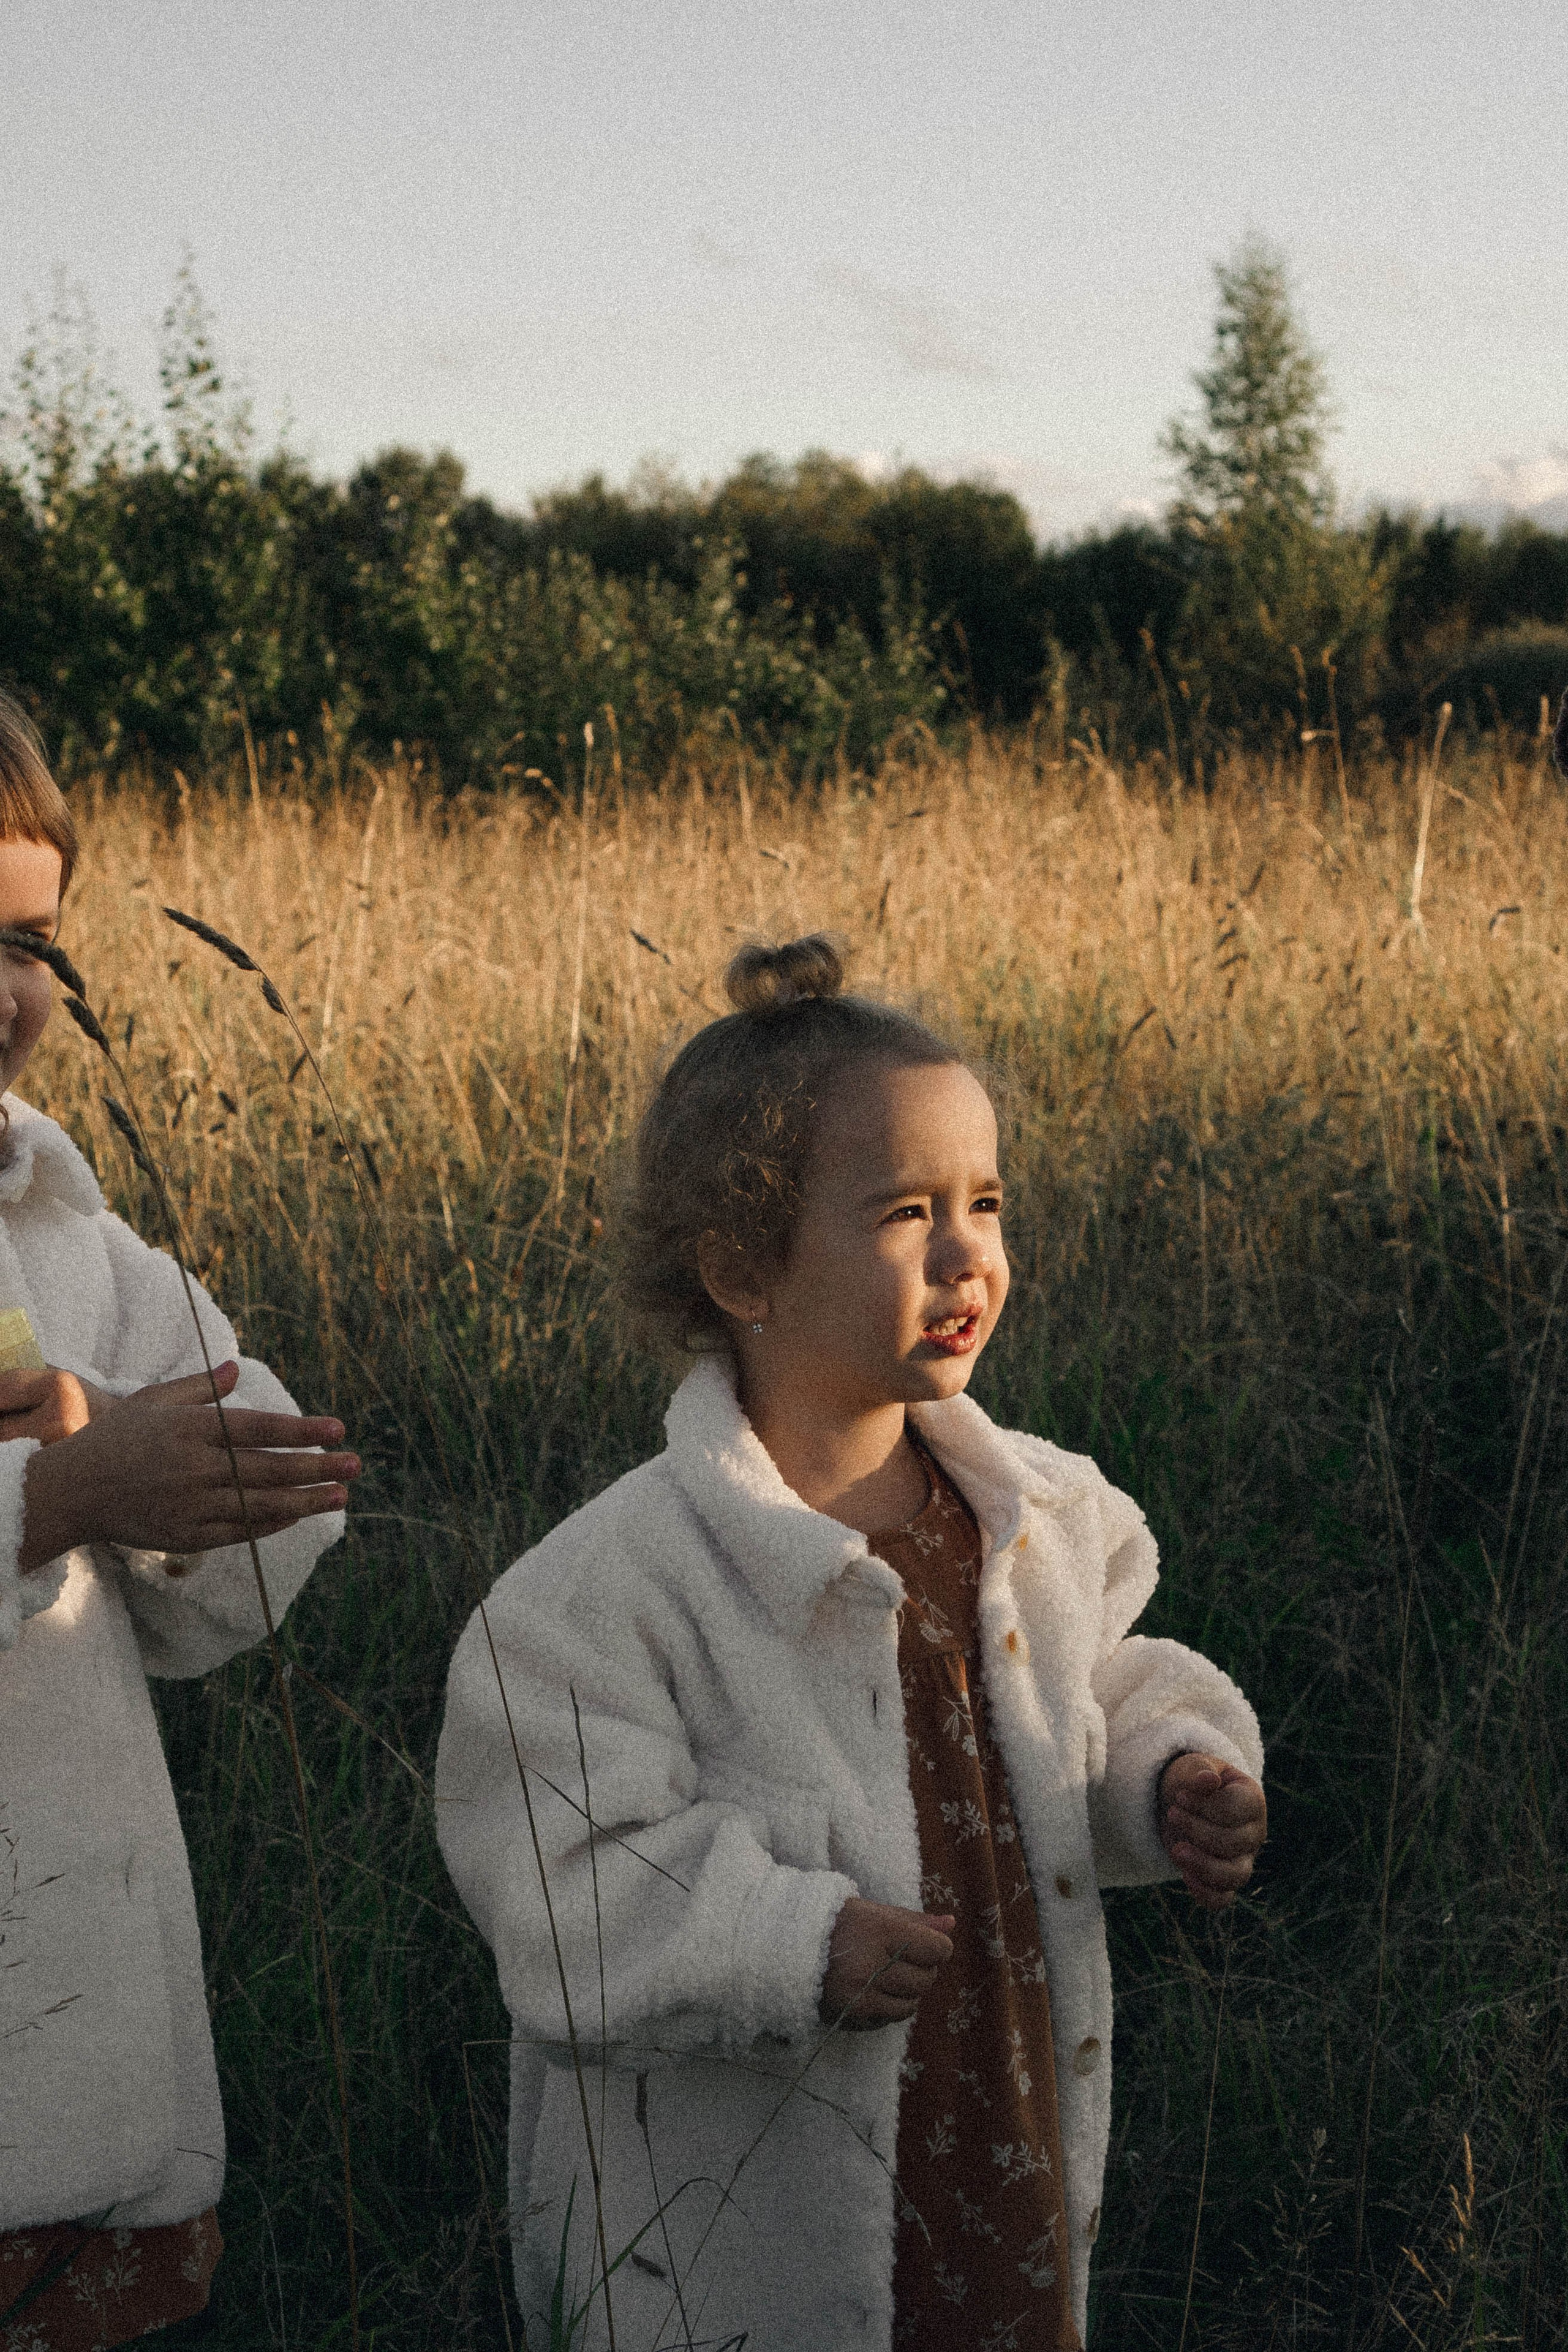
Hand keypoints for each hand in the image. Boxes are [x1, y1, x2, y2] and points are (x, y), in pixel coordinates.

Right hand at [19, 1358, 358, 1573]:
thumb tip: (237, 1367)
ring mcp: (190, 1505)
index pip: (257, 1428)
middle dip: (316, 1468)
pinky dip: (271, 1524)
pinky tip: (297, 1515)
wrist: (71, 1491)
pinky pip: (239, 1531)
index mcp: (189, 1429)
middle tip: (355, 1465)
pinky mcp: (185, 1536)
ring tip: (340, 1496)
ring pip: (259, 1505)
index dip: (300, 1430)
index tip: (337, 1429)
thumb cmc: (116, 1439)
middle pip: (266, 1468)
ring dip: (304, 1501)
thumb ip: (200, 1388)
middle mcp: (193, 1468)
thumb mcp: (153, 1402)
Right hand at [820, 1897, 954, 2028]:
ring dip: (908, 1991)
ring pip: (911, 2004)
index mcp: (880, 1931)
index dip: (938, 1947)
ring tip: (891, 1975)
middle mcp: (872, 1965)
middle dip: (924, 1969)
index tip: (928, 1944)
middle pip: (926, 1979)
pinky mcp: (853, 2015)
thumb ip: (915, 1920)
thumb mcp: (874, 1912)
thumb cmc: (837, 1923)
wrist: (789, 1948)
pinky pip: (890, 2019)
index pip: (936, 1949)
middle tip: (906, 1959)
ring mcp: (862, 1994)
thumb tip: (951, 1924)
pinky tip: (876, 1990)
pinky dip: (890, 2006)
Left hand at [1158, 1752, 1266, 1910]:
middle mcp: (1254, 1833)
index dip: (1205, 1805)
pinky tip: (1185, 1877)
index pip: (1237, 1809)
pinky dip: (1206, 1894)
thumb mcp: (1191, 1767)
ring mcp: (1242, 1859)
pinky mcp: (1223, 1880)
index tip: (1180, 1796)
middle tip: (1171, 1813)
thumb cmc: (1190, 1781)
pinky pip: (1223, 1899)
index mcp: (1252, 1800)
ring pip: (1235, 1875)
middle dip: (1197, 1829)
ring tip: (1175, 1850)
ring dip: (1203, 1865)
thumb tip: (1209, 1780)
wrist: (1180, 1801)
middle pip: (1234, 1842)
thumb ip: (1200, 1771)